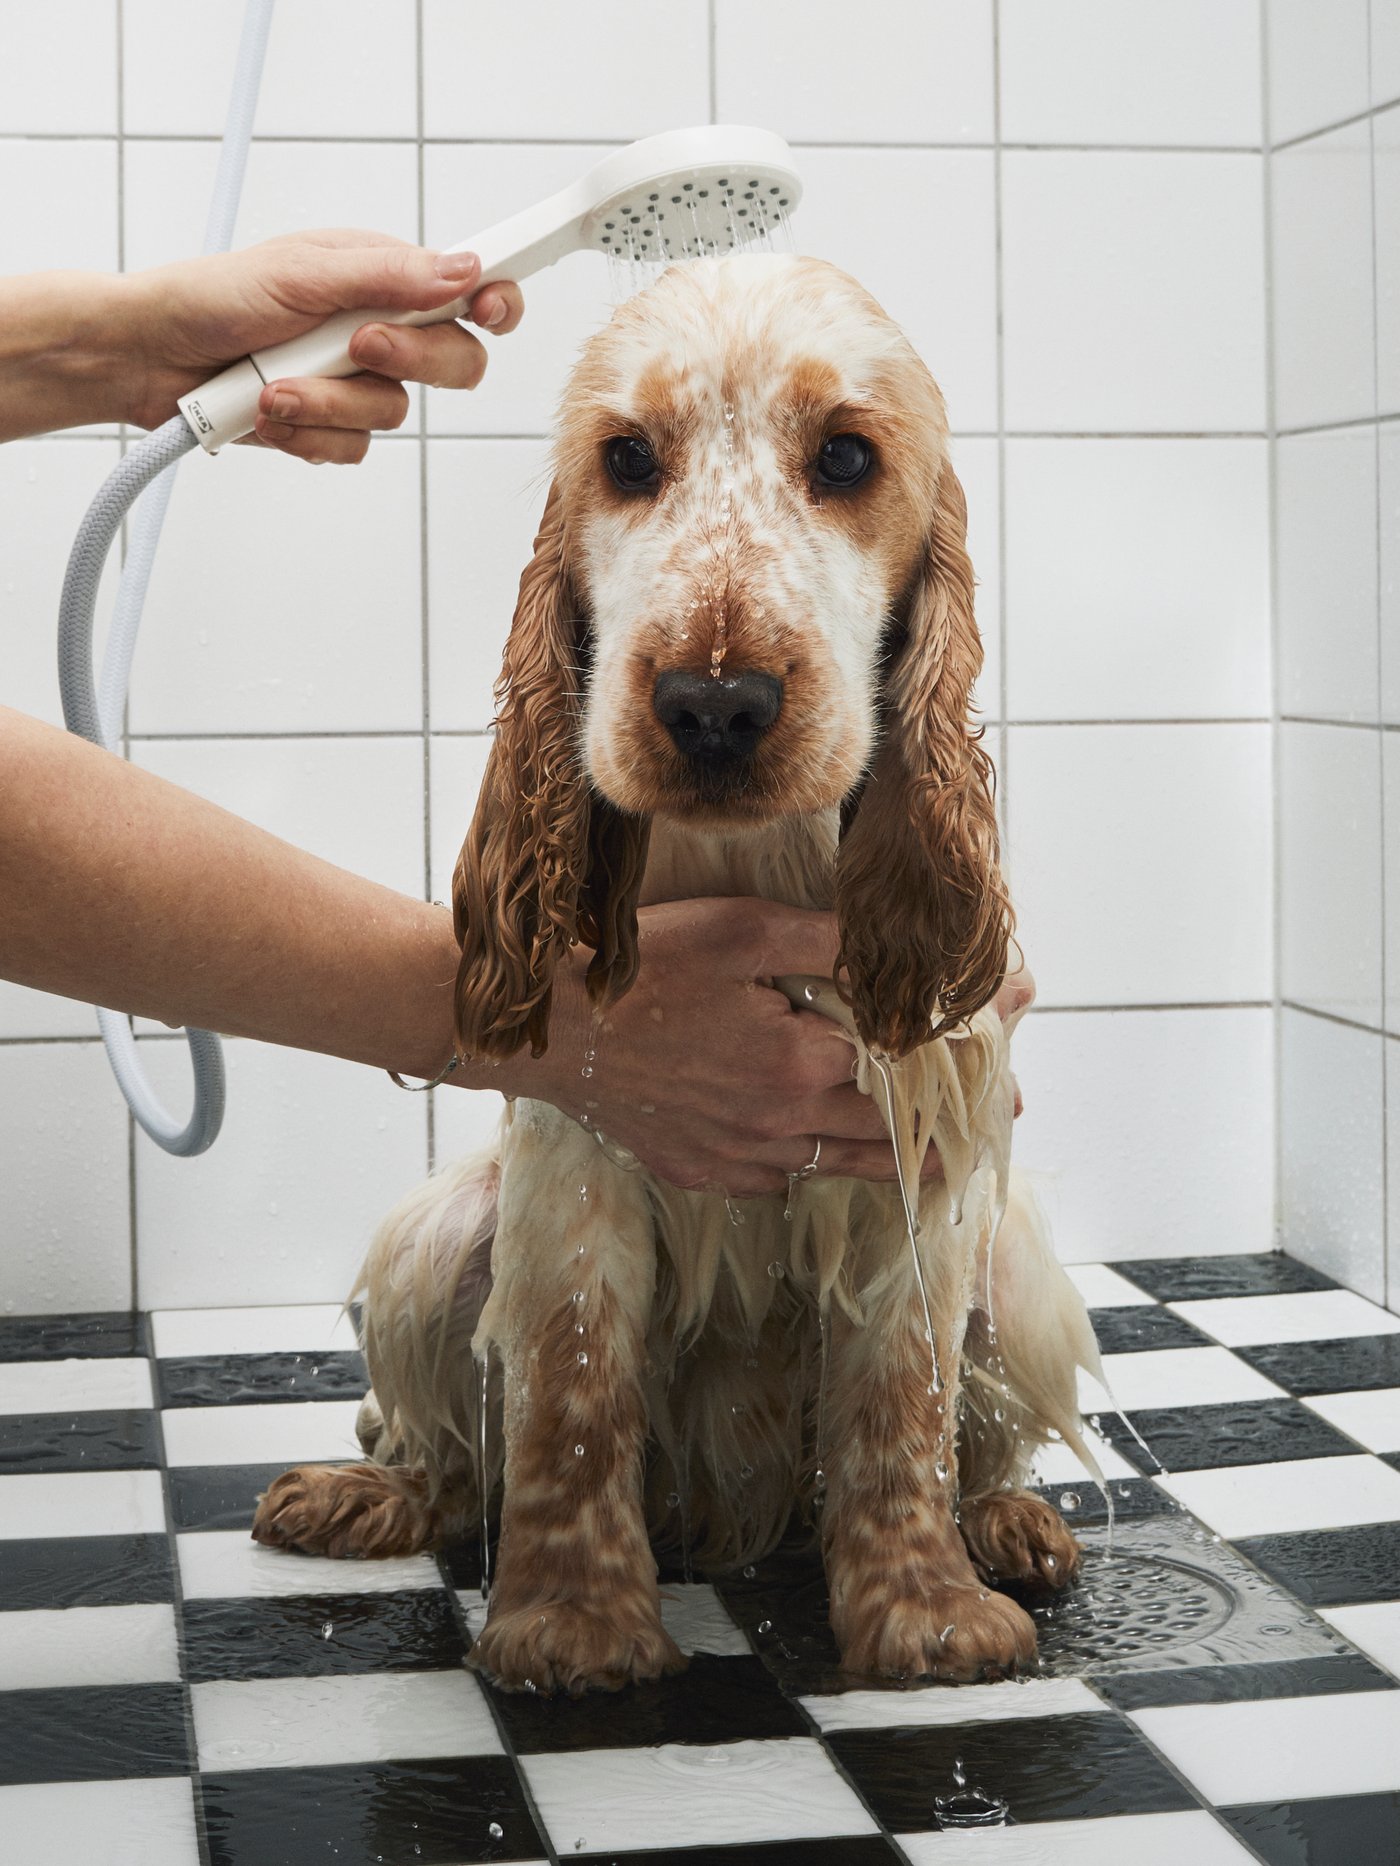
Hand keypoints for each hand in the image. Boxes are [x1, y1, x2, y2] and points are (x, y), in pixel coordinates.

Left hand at [115, 230, 524, 460]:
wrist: (148, 357)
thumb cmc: (210, 298)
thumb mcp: (301, 273)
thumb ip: (387, 275)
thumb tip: (463, 270)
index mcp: (382, 276)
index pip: (468, 290)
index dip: (494, 303)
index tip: (488, 310)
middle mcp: (379, 328)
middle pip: (454, 361)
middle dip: (406, 359)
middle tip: (357, 344)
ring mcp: (356, 382)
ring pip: (395, 414)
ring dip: (328, 403)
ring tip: (274, 385)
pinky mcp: (330, 425)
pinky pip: (353, 448)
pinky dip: (308, 433)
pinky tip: (269, 412)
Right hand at [513, 898, 1033, 1197]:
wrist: (545, 1032)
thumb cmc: (638, 969)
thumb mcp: (740, 930)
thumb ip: (827, 940)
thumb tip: (896, 944)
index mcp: (799, 1062)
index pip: (905, 1066)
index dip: (962, 1056)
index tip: (1007, 1054)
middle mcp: (779, 1122)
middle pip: (885, 1135)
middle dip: (946, 1129)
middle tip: (993, 1125)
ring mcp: (736, 1154)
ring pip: (837, 1169)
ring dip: (893, 1167)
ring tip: (937, 1167)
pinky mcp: (697, 1169)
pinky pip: (775, 1179)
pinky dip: (810, 1170)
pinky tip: (823, 1159)